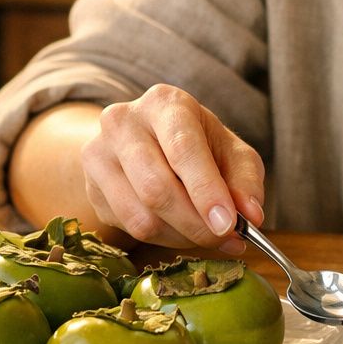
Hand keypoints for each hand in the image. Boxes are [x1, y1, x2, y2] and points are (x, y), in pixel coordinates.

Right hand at [79, 84, 265, 251]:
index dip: (206, 191)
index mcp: (164, 103)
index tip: (229, 224)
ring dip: (182, 237)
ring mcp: (99, 155)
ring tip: (208, 235)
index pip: (183, 149)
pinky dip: (164, 240)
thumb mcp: (230, 152)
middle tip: (226, 239)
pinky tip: (183, 231)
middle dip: (196, 224)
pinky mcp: (91, 188)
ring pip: (141, 216)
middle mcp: (123, 123)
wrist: (145, 140)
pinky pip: (129, 229)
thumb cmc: (197, 145)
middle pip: (156, 188)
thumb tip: (251, 217)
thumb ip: (245, 181)